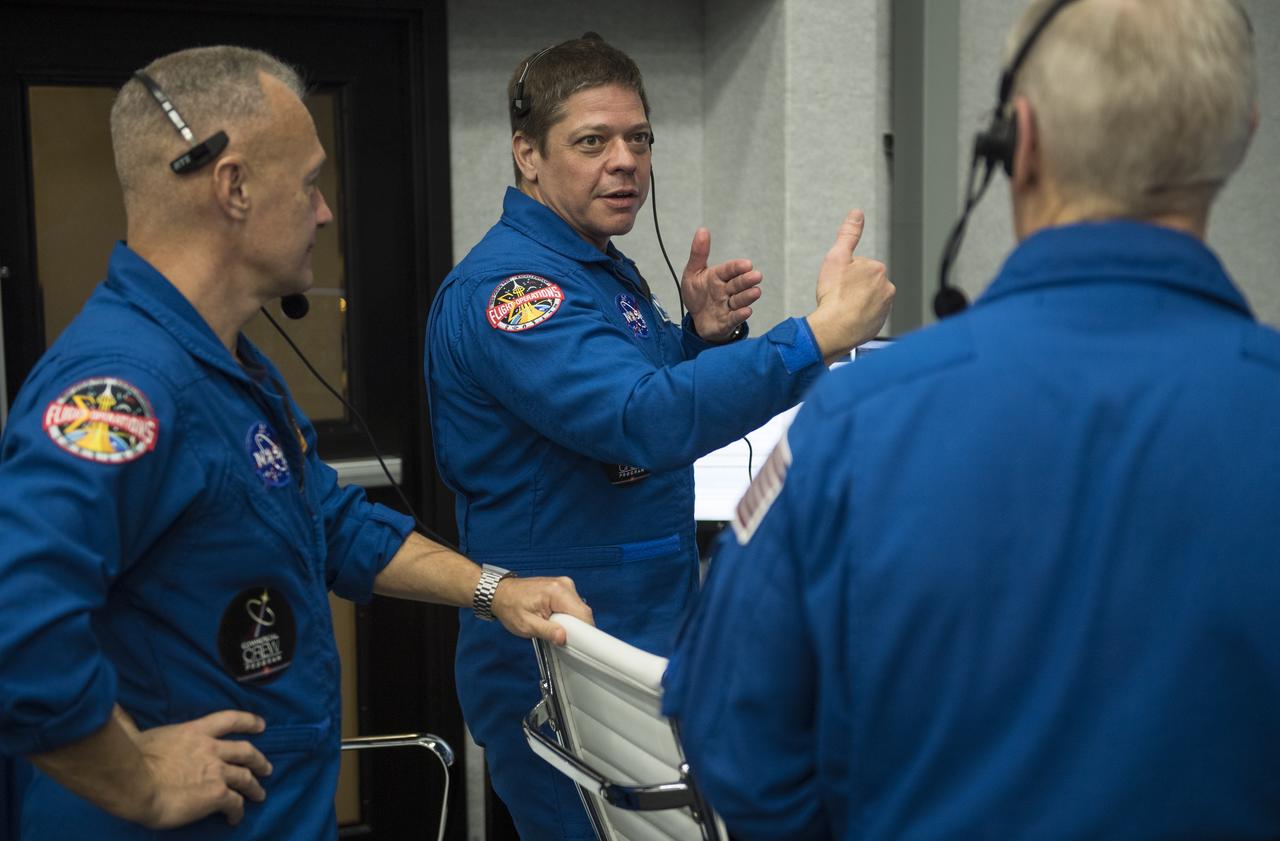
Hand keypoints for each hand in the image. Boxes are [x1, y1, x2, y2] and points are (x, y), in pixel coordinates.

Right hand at [130, 709, 272, 827]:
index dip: (248, 721)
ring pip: (246, 777)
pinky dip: (239, 811)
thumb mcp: (135, 733)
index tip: (261, 725)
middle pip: (245, 750)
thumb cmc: (131, 759)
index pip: (229, 720)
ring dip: (255, 786)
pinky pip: (235, 803)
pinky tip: (235, 818)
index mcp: (194, 731)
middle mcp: (211, 748)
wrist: (136, 782)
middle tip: (266, 767)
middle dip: (258, 759)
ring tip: (259, 794)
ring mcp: (217, 771)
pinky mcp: (217, 794)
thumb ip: (130, 723)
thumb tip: (114, 710)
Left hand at [491, 575, 594, 644]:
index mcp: (557, 592)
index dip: (584, 631)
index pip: (583, 613)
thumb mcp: (526, 625)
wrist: (501, 593)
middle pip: (583, 611)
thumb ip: (547, 631)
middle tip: (558, 636)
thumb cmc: (510, 607)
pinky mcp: (562, 588)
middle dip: (575, 627)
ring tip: (553, 625)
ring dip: (571, 621)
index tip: (578, 643)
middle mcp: (564, 585)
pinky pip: (573, 605)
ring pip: (579, 609)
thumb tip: (563, 637)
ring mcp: (564, 585)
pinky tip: (554, 619)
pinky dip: (567, 615)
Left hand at [680, 227, 762, 341]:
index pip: (729, 270)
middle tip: (757, 275)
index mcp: (718, 276)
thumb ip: (699, 253)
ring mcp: (728, 306)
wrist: (696, 319)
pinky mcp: (726, 322)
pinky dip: (740, 315)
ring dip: (747, 296)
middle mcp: (726, 290)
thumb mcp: (693, 273)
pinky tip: (747, 311)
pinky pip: (734, 318)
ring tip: (756, 292)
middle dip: (746, 280)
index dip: (737, 267)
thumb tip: (702, 229)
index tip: (746, 264)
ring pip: (739, 300)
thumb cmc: (697, 294)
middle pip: (737, 284)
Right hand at [806, 210, 893, 363]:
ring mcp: (885, 307)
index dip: (845, 273)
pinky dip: (859, 316)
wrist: (835, 329)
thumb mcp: (836, 257)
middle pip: (865, 283)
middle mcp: (887, 287)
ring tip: (843, 308)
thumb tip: (856, 214)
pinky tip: (848, 318)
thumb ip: (849, 234)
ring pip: (868, 299)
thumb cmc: (834, 296)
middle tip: (839, 296)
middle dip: (853, 287)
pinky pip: (869, 316)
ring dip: (856, 302)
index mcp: (877, 269)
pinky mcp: (880, 323)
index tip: (839, 282)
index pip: (860, 266)